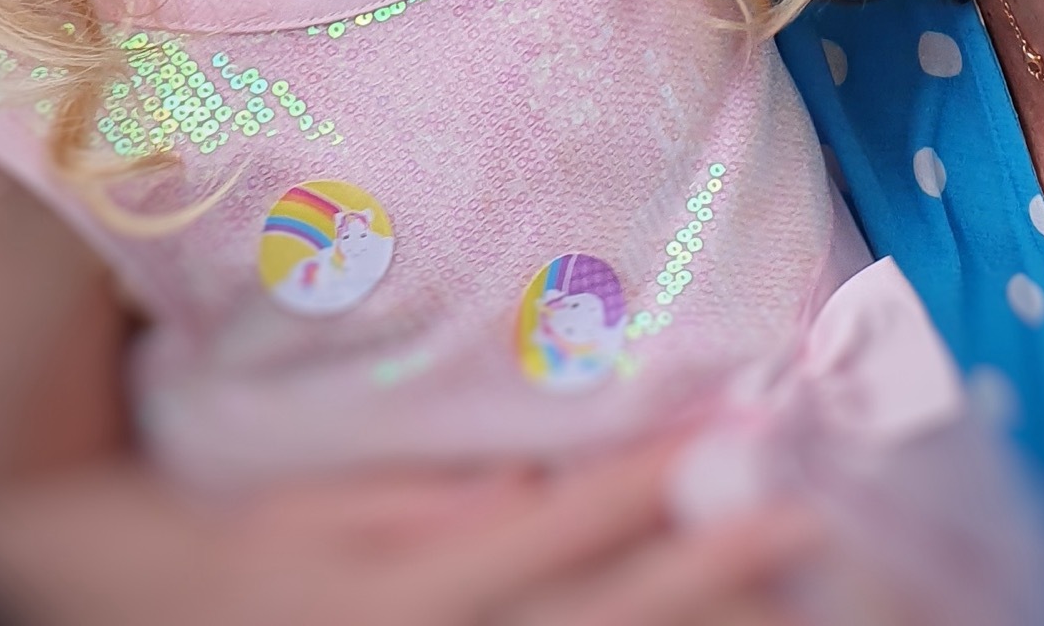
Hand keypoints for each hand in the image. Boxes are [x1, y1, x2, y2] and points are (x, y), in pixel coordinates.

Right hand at [222, 437, 819, 625]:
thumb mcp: (301, 524)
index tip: (730, 437)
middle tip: (807, 519)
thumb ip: (413, 507)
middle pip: (601, 621)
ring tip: (798, 597)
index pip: (552, 533)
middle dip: (712, 574)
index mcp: (403, 600)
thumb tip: (525, 484)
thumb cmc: (236, 570)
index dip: (645, 485)